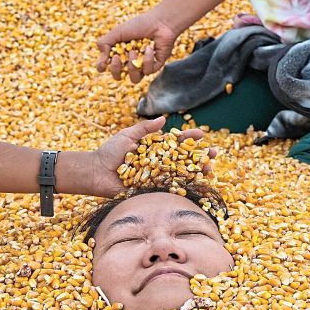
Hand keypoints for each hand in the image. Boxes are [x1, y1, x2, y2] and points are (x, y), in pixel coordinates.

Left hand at [84, 117, 216, 196]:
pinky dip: (183, 187)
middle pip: (183, 159)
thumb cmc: (109, 153)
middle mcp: (158, 164)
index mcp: (154, 149)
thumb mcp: (127, 136)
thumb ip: (145, 129)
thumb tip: (164, 118)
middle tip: (213, 153)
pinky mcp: (152, 191)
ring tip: (209, 167)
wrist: (96, 173)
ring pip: (181, 174)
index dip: (190, 139)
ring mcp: (156, 178)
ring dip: (197, 172)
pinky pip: (169, 189)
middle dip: (200, 156)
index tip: (202, 134)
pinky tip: (196, 184)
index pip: (176, 143)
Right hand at [95, 14, 179, 82]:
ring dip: (132, 65)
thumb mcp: (117, 32)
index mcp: (119, 53)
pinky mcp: (155, 66)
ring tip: (134, 51)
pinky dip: (147, 59)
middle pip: (118, 77)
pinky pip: (148, 71)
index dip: (102, 67)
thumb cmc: (138, 25)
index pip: (107, 67)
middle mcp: (130, 62)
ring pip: (134, 78)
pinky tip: (149, 47)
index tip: (103, 63)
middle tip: (117, 57)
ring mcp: (143, 66)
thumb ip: (104, 44)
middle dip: (116, 69)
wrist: (159, 21)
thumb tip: (101, 62)